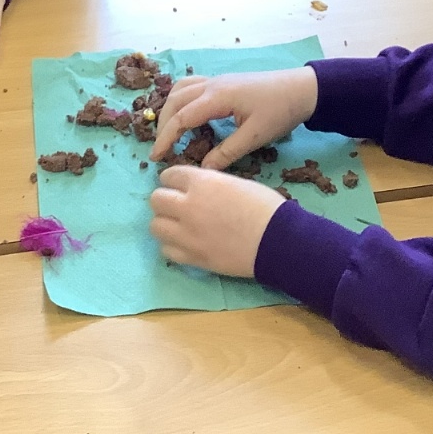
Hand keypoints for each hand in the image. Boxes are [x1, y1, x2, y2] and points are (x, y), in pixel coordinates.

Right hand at [149, 67, 318, 170]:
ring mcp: (217, 80)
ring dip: (170, 109)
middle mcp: (212, 84)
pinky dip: (182, 100)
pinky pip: (192, 86)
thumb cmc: (280, 112)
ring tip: (169, 132)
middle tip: (160, 149)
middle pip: (175, 101)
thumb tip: (202, 170)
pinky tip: (187, 116)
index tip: (156, 157)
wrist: (302, 89)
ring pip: (181, 89)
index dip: (166, 138)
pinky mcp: (224, 81)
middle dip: (163, 125)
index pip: (181, 117)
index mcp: (218, 97)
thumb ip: (227, 153)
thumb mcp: (255, 137)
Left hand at [149, 166, 286, 277]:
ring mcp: (187, 234)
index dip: (173, 179)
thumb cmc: (265, 206)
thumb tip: (197, 189)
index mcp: (201, 183)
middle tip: (177, 205)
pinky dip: (172, 245)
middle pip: (156, 200)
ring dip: (165, 223)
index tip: (178, 185)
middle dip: (165, 200)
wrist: (277, 240)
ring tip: (179, 225)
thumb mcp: (235, 182)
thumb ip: (210, 184)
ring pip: (155, 226)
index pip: (169, 175)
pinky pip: (166, 250)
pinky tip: (185, 243)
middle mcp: (188, 206)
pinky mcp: (192, 257)